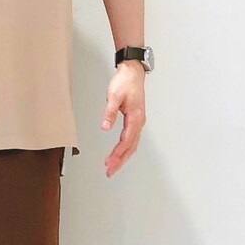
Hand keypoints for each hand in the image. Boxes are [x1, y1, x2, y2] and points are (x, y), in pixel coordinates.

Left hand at [100, 63, 145, 177]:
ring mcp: (138, 122)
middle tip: (110, 171)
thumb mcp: (114, 97)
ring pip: (132, 145)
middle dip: (120, 161)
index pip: (126, 141)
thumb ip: (110, 113)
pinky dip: (125, 148)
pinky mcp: (135, 120)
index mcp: (135, 118)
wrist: (132, 72)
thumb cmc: (125, 82)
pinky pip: (131, 139)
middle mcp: (139, 122)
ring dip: (123, 157)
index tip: (109, 163)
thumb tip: (105, 127)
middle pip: (130, 147)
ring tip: (113, 166)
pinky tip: (119, 153)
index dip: (117, 154)